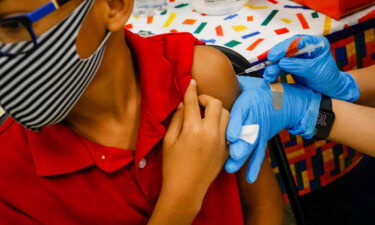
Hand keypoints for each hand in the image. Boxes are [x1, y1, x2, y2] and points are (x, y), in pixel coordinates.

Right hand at [162, 79, 228, 203]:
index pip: (193, 102)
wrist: (186, 190)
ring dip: (217, 110)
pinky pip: (229, 129)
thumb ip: (176, 120)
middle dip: (207, 98)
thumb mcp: (169, 141)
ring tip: (207, 114)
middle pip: (216, 104)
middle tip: (198, 103)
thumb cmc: (172, 166)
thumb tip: (182, 105)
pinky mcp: (227, 149)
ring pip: (227, 114)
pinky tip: (212, 128)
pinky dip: (222, 124)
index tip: (191, 82)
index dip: (191, 90)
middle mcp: (211, 133)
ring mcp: (222, 141)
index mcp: (193, 129)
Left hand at [225, 76, 320, 182]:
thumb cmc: (258, 91)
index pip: (242, 113)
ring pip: (251, 145)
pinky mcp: (262, 139)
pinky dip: (253, 166)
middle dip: (240, 144)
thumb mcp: (245, 85)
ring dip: (242, 158)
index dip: (237, 124)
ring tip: (231, 167)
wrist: (282, 100)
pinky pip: (257, 153)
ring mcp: (259, 130)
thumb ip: (229, 88)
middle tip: (232, 154)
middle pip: (248, 132)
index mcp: (250, 102)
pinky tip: (248, 178)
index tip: (230, 136)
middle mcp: (255, 118)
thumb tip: (207, 89)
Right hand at [263, 35, 359, 101]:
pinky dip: (275, 72)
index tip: (276, 55)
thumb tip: (281, 62)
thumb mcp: (315, 71)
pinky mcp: (293, 65)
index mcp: (316, 43)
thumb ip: (299, 66)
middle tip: (269, 61)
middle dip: (277, 55)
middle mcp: (306, 47)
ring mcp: (299, 56)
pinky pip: (281, 66)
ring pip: (282, 58)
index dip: (285, 46)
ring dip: (274, 66)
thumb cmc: (328, 78)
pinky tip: (270, 77)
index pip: (298, 41)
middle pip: (287, 48)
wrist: (330, 89)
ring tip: (269, 75)